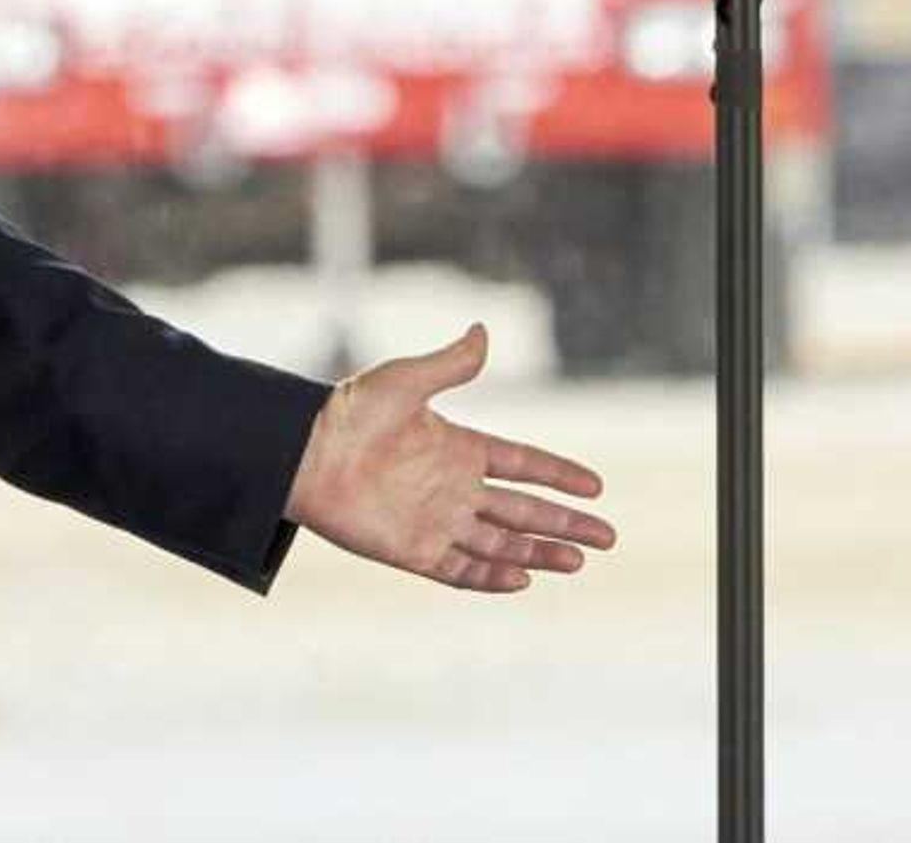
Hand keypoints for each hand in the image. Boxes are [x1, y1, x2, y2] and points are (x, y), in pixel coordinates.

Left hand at [281, 322, 612, 593]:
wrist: (302, 453)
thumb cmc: (349, 412)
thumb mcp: (404, 381)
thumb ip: (450, 365)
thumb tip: (483, 330)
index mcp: (458, 447)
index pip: (522, 463)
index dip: (558, 474)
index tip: (596, 486)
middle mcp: (453, 488)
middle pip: (523, 510)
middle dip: (565, 524)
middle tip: (608, 537)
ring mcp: (436, 521)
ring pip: (501, 544)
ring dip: (538, 553)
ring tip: (578, 561)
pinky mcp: (413, 550)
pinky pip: (461, 569)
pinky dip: (491, 578)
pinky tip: (523, 580)